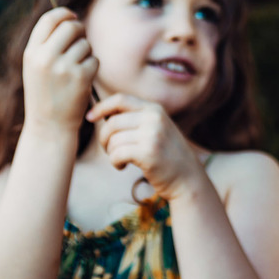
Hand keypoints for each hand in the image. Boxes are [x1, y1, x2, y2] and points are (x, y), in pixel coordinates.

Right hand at [22, 7, 97, 132]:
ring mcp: (64, 67)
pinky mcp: (81, 77)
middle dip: (80, 31)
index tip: (73, 16)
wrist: (49, 126)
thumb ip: (47, 43)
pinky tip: (83, 80)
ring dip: (86, 53)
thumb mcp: (36, 66)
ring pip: (85, 44)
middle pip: (72, 26)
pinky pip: (95, 60)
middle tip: (80, 41)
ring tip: (76, 69)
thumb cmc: (45, 93)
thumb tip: (71, 17)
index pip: (49, 19)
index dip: (64, 13)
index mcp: (31, 53)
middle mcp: (46, 58)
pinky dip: (92, 67)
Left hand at [86, 93, 205, 200]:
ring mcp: (153, 134)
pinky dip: (115, 162)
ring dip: (111, 153)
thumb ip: (136, 119)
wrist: (188, 178)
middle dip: (104, 138)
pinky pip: (117, 154)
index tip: (90, 117)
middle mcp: (154, 118)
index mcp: (154, 109)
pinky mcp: (148, 152)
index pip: (120, 99)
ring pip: (113, 140)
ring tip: (121, 160)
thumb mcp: (156, 129)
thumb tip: (102, 114)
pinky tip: (123, 166)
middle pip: (112, 122)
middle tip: (110, 150)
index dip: (101, 107)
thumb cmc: (166, 156)